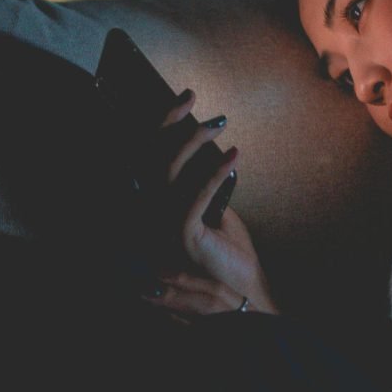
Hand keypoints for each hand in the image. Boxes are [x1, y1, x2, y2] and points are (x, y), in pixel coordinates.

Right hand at [146, 89, 278, 314]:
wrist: (242, 294)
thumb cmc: (229, 254)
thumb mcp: (214, 211)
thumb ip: (204, 187)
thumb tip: (208, 151)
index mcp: (155, 209)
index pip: (149, 159)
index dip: (162, 126)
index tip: (185, 98)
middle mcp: (150, 217)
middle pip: (151, 160)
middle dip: (170, 122)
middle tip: (193, 97)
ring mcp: (161, 230)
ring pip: (168, 173)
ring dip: (194, 141)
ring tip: (220, 123)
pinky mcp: (182, 240)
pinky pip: (195, 197)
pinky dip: (214, 173)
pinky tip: (233, 156)